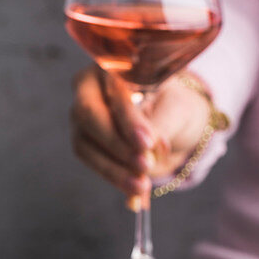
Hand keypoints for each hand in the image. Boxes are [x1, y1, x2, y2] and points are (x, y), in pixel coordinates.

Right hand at [70, 65, 211, 208]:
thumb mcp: (176, 109)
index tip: (147, 143)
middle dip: (117, 145)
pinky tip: (134, 193)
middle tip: (144, 166)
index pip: (114, 89)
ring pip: (86, 143)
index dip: (128, 119)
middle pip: (88, 115)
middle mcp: (89, 87)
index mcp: (113, 64)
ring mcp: (82, 116)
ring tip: (142, 186)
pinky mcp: (84, 141)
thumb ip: (161, 124)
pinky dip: (113, 177)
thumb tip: (148, 148)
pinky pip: (91, 161)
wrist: (171, 120)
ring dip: (113, 168)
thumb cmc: (173, 104)